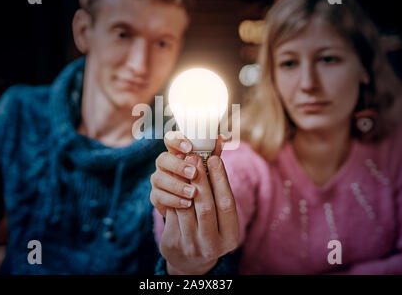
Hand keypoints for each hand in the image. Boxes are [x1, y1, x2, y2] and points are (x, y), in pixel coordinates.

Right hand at [150, 131, 228, 216]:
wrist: (192, 204)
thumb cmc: (200, 178)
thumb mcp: (207, 165)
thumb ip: (212, 152)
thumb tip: (222, 138)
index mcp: (175, 152)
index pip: (170, 139)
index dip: (176, 141)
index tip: (189, 148)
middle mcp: (164, 164)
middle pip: (163, 159)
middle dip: (178, 166)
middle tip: (193, 173)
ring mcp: (158, 180)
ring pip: (159, 178)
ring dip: (177, 185)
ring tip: (193, 193)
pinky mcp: (156, 196)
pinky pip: (160, 196)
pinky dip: (174, 200)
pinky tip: (187, 203)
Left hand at [150, 132, 237, 274]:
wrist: (190, 259)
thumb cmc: (210, 226)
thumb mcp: (219, 213)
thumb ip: (219, 183)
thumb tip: (218, 142)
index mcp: (230, 236)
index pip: (227, 204)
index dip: (220, 179)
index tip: (214, 158)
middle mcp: (212, 244)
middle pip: (206, 206)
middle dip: (200, 178)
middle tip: (194, 156)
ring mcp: (191, 245)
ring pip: (186, 208)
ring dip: (183, 183)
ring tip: (181, 163)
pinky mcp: (173, 243)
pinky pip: (172, 213)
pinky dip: (172, 193)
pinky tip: (172, 178)